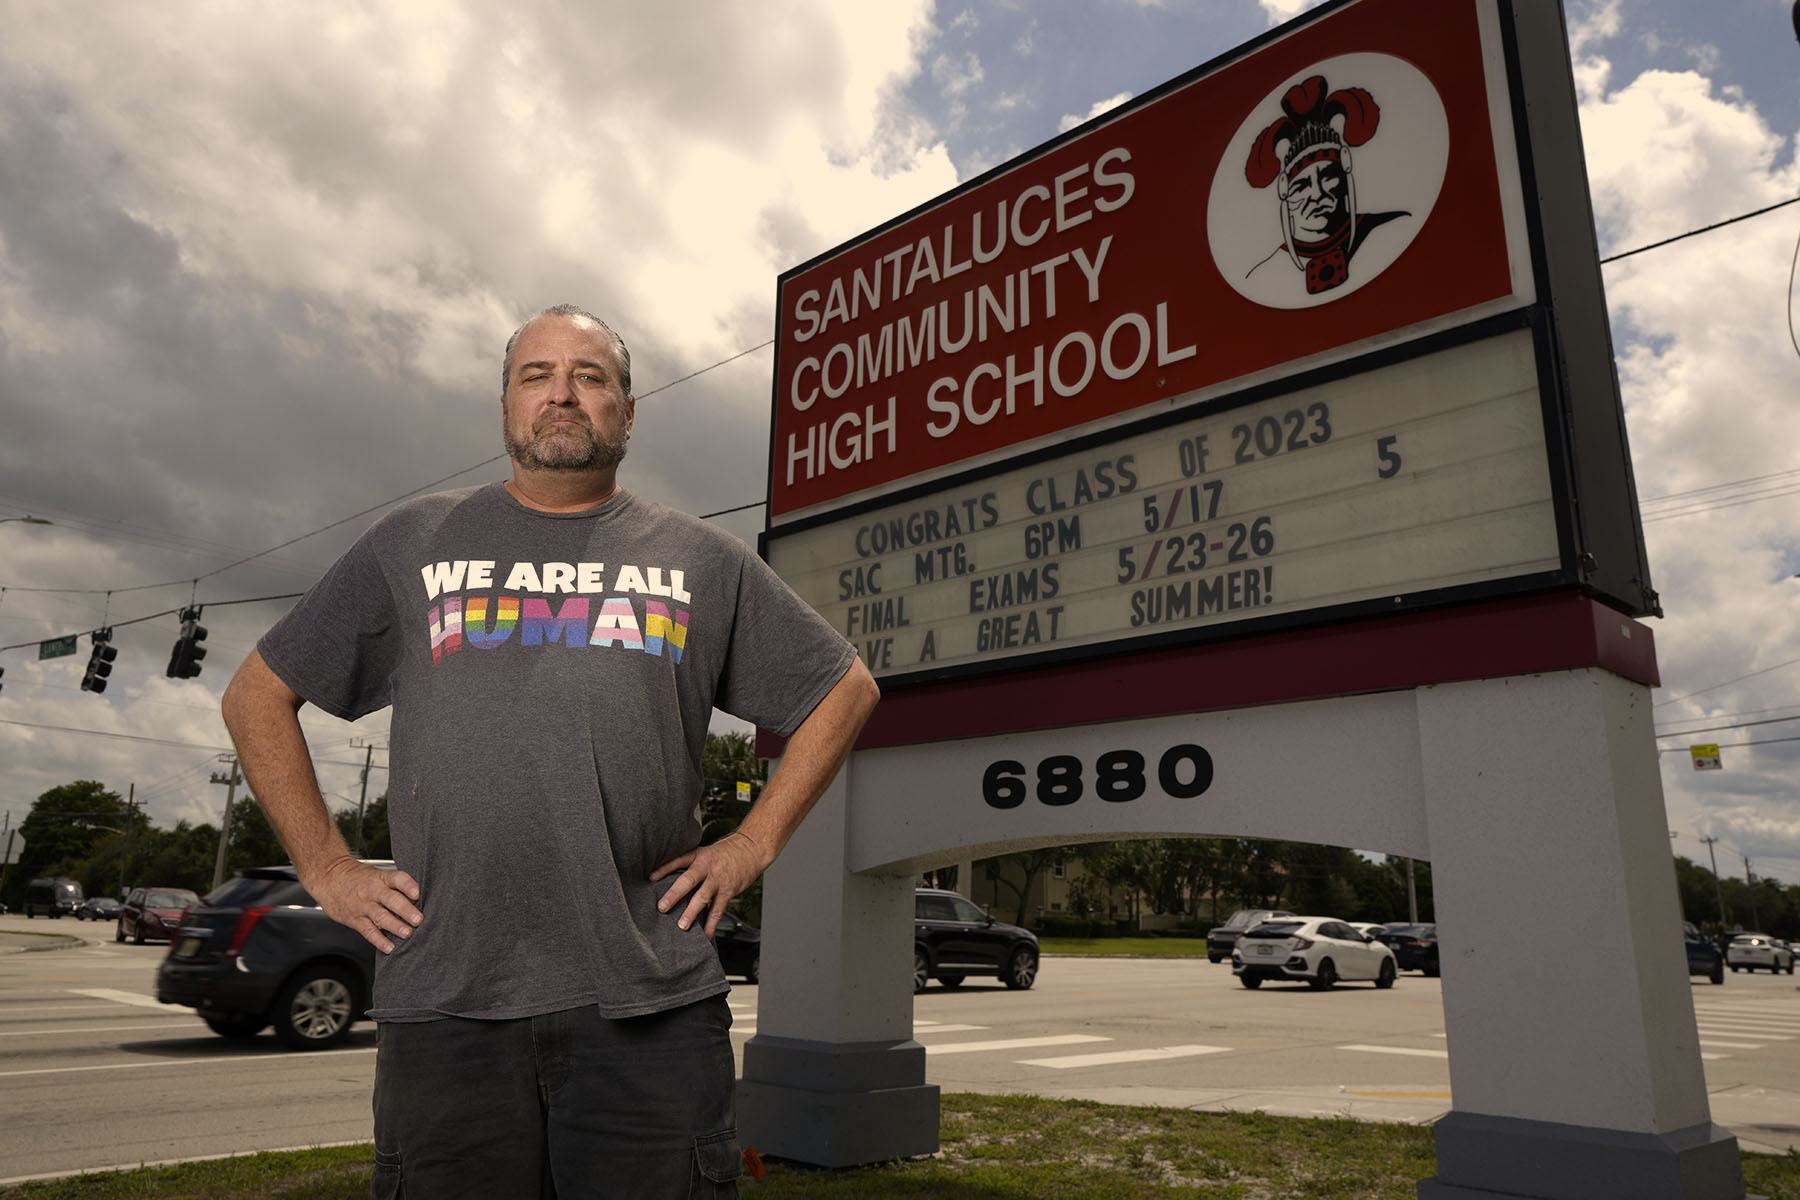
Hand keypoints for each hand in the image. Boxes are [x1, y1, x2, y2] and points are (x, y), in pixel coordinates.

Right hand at [306, 856, 422, 954]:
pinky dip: (378, 940)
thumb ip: (394, 885)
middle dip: (406, 910)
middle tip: (418, 920)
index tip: (417, 893)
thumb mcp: (375, 873)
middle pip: (391, 899)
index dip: (408, 885)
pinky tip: (389, 947)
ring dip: (395, 926)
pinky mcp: (354, 919)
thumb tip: (418, 898)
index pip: (397, 878)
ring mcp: (363, 905)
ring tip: (407, 933)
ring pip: (381, 916)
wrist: (328, 877)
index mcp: (380, 877)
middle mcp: (372, 891)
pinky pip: (368, 931)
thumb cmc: (356, 876)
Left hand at [650, 831, 769, 936]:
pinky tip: (705, 934)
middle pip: (688, 880)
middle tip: (662, 907)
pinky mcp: (728, 891)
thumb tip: (669, 881)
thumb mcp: (705, 852)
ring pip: (703, 897)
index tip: (650, 878)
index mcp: (698, 855)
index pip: (678, 861)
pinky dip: (711, 924)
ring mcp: (718, 880)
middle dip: (674, 894)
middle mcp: (707, 867)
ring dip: (691, 912)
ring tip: (682, 926)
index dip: (664, 869)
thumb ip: (690, 865)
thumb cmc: (725, 852)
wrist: (751, 849)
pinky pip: (718, 910)